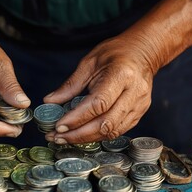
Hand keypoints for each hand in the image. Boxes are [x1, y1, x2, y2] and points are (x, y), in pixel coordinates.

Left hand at [44, 0, 191, 143]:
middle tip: (57, 137)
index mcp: (121, 75)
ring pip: (112, 131)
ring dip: (86, 138)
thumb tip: (49, 101)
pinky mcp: (140, 113)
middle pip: (105, 123)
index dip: (77, 118)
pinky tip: (83, 135)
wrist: (142, 53)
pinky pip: (118, 131)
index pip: (98, 104)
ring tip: (65, 138)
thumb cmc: (115, 54)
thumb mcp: (89, 63)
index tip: (58, 126)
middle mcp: (134, 92)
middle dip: (78, 134)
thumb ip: (70, 84)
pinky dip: (98, 136)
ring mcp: (140, 105)